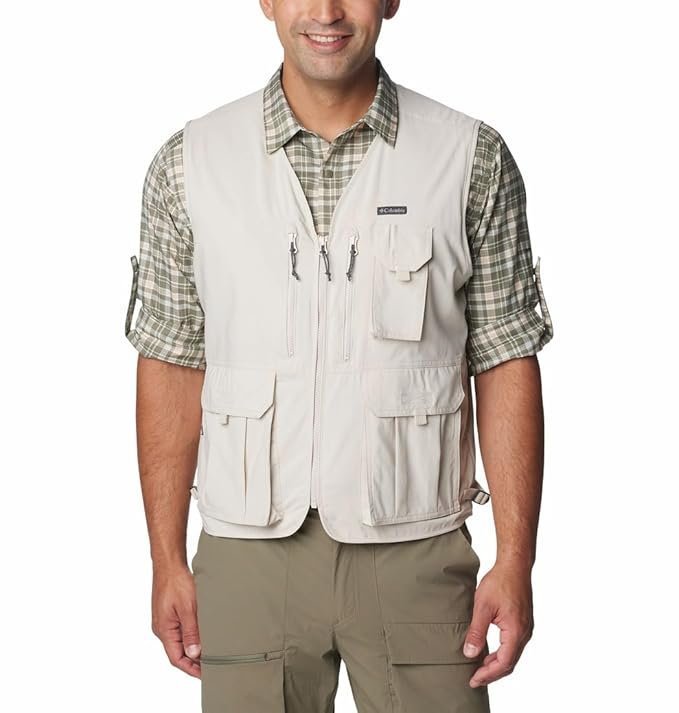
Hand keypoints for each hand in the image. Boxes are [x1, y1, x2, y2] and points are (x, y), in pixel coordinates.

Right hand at [151, 565, 201, 677]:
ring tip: (209, 652)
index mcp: (164, 630)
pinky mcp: (170, 612)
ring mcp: (166, 620)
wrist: (169, 564)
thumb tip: (194, 653)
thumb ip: (191, 631)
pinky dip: (191, 636)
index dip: (190, 669)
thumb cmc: (176, 582)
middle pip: (178, 652)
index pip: (176, 659)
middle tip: (211, 664)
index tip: (204, 674)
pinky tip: (202, 634)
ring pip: (180, 641)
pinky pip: (180, 630)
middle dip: (193, 661)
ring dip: (193, 648)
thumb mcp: (187, 608)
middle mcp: (163, 628)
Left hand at [462, 560, 533, 687]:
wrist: (514, 566)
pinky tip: (489, 652)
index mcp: (516, 632)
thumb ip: (476, 631)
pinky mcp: (523, 623)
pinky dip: (502, 654)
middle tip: (474, 679)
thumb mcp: (483, 607)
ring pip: (512, 655)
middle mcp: (524, 634)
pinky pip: (513, 646)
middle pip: (509, 663)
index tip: (473, 680)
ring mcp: (525, 629)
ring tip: (479, 668)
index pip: (503, 663)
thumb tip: (470, 653)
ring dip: (497, 665)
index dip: (487, 674)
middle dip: (492, 673)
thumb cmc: (500, 582)